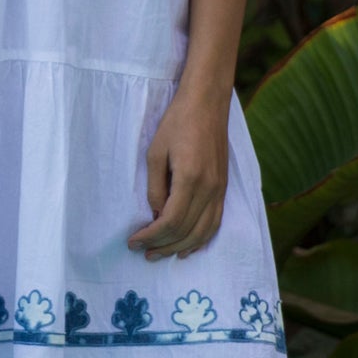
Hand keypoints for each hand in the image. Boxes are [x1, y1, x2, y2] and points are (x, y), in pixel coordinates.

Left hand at [127, 87, 228, 258]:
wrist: (207, 103)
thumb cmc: (177, 123)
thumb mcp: (155, 153)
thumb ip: (155, 188)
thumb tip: (156, 215)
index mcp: (190, 179)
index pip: (170, 221)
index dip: (151, 236)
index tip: (133, 241)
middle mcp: (209, 189)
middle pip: (186, 231)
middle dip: (162, 245)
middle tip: (142, 252)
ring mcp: (220, 190)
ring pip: (203, 232)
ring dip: (181, 248)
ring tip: (161, 254)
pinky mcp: (224, 188)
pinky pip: (216, 222)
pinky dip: (202, 240)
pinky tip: (188, 248)